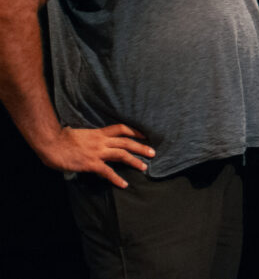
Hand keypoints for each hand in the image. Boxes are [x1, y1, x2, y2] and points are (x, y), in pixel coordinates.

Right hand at [38, 124, 153, 187]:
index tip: (145, 135)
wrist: (51, 142)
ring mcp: (97, 152)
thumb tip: (92, 143)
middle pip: (127, 142)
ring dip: (135, 161)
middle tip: (153, 152)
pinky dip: (117, 179)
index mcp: (99, 133)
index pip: (121, 129)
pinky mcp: (91, 163)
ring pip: (122, 155)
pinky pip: (108, 172)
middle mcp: (101, 141)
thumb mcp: (80, 134)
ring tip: (144, 167)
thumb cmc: (61, 138)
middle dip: (141, 147)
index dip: (135, 131)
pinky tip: (124, 184)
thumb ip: (90, 138)